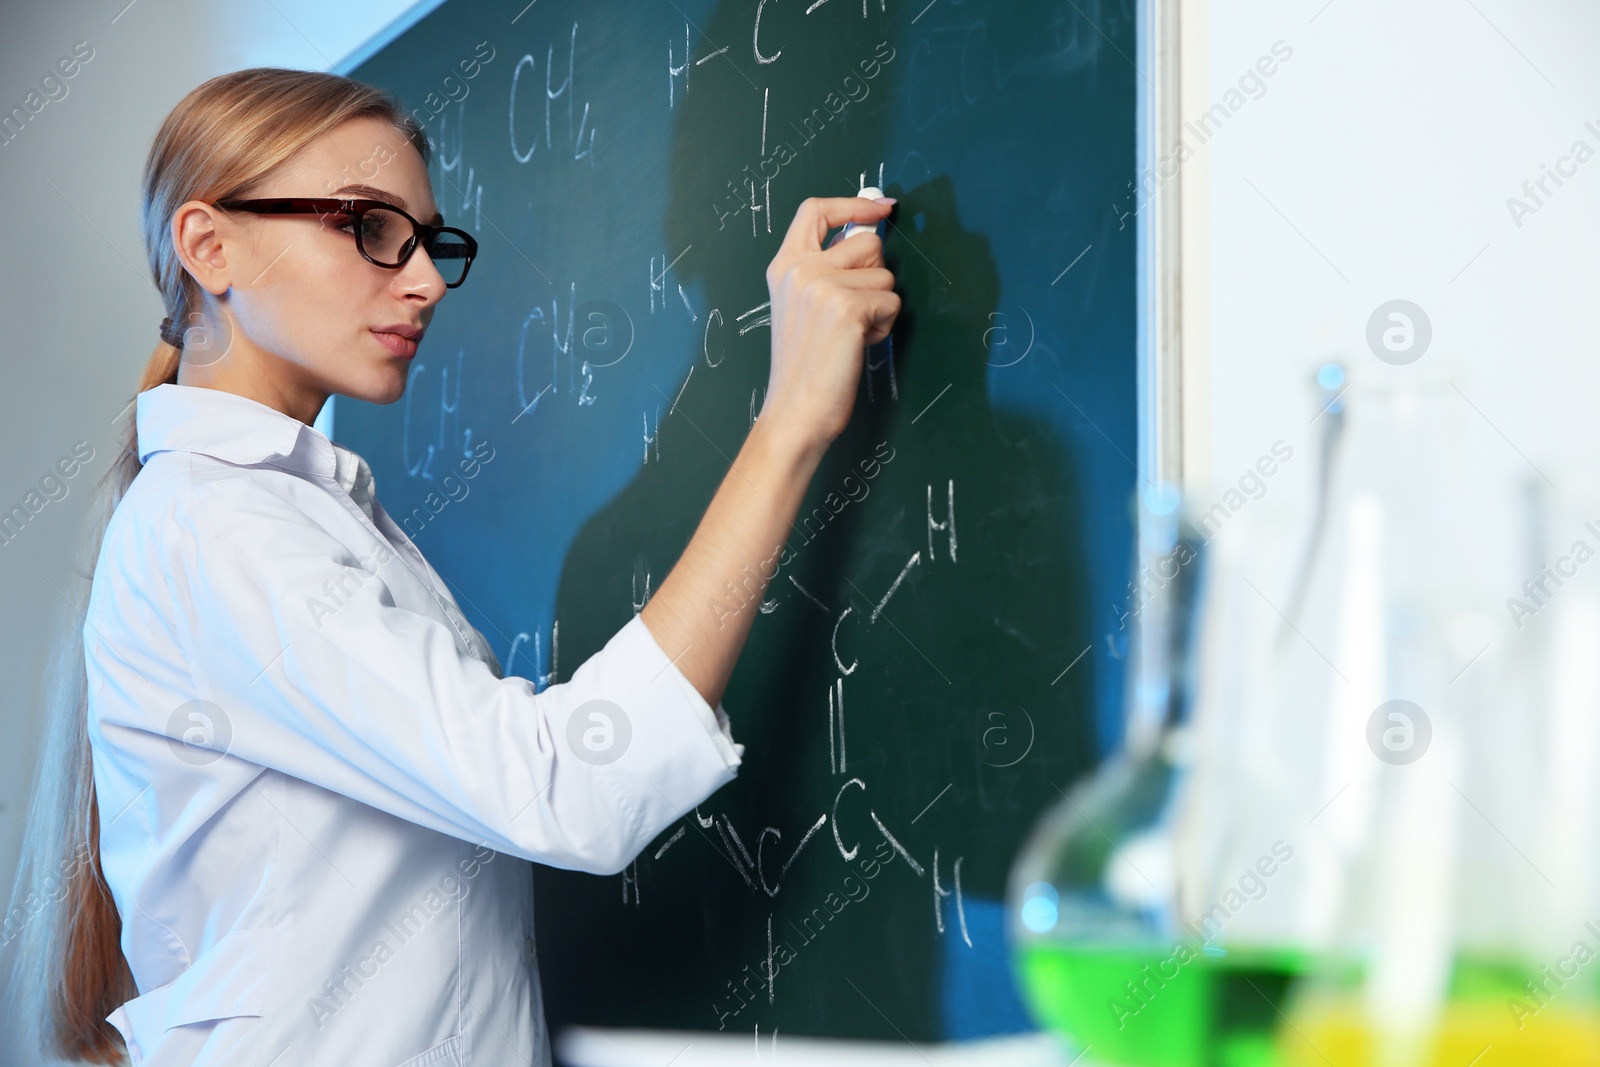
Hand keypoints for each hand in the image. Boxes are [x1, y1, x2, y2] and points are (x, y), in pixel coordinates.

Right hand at [760, 196, 900, 452]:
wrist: (796, 409)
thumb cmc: (805, 365)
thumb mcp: (803, 305)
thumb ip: (826, 269)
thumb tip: (869, 233)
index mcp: (785, 266)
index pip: (816, 210)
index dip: (853, 204)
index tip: (881, 207)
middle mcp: (801, 269)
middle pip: (867, 242)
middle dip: (874, 274)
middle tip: (853, 311)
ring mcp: (823, 286)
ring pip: (885, 275)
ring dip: (880, 305)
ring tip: (852, 333)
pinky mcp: (848, 307)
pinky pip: (892, 302)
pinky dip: (884, 325)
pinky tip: (859, 344)